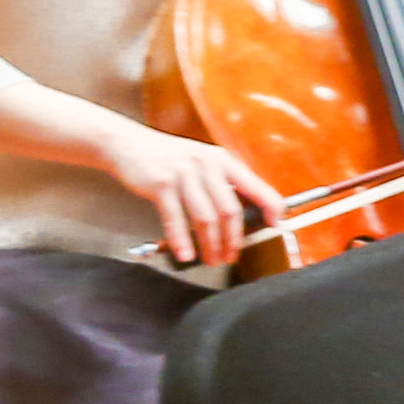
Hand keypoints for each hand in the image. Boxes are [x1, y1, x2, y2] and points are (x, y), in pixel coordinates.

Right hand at [97, 116, 285, 272]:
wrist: (129, 144)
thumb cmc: (169, 157)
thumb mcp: (203, 161)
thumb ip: (222, 181)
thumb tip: (244, 211)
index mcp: (223, 161)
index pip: (256, 186)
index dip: (270, 207)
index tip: (275, 224)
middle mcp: (207, 165)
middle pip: (229, 210)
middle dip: (233, 239)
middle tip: (231, 257)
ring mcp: (184, 174)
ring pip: (205, 218)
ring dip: (211, 244)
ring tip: (211, 259)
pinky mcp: (161, 184)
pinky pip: (175, 218)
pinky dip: (181, 240)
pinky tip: (185, 254)